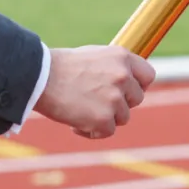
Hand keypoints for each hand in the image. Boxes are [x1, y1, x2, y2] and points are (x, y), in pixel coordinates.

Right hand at [34, 45, 155, 138]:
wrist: (40, 77)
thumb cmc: (62, 67)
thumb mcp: (95, 56)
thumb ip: (115, 67)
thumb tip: (129, 80)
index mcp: (122, 57)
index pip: (148, 75)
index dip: (139, 86)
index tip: (128, 92)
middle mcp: (123, 76)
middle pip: (137, 99)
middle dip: (121, 104)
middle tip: (98, 102)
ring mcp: (115, 98)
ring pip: (122, 117)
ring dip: (106, 118)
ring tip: (82, 110)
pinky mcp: (104, 118)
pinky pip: (107, 132)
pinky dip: (92, 131)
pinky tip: (76, 122)